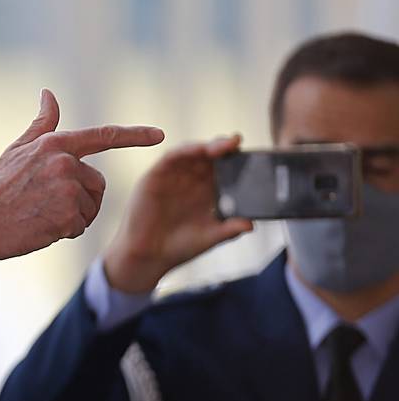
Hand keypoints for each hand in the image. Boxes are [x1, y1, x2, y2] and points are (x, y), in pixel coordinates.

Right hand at [0, 89, 164, 264]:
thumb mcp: (18, 149)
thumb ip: (43, 124)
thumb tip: (49, 94)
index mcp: (56, 144)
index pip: (103, 136)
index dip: (134, 135)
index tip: (159, 134)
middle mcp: (65, 162)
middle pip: (96, 183)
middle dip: (81, 197)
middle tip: (46, 203)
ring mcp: (67, 189)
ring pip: (91, 206)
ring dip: (74, 215)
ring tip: (42, 214)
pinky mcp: (67, 215)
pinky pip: (81, 225)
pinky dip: (65, 231)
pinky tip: (42, 227)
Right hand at [102, 135, 253, 293]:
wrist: (147, 256)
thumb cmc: (178, 247)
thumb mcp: (210, 237)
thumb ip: (229, 229)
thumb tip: (251, 224)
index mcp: (207, 193)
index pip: (224, 170)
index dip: (236, 161)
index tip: (253, 158)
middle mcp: (191, 181)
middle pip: (210, 157)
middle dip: (225, 149)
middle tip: (237, 144)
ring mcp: (173, 177)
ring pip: (193, 153)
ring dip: (208, 146)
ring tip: (224, 145)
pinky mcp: (155, 176)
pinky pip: (172, 157)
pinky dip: (186, 150)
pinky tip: (199, 149)